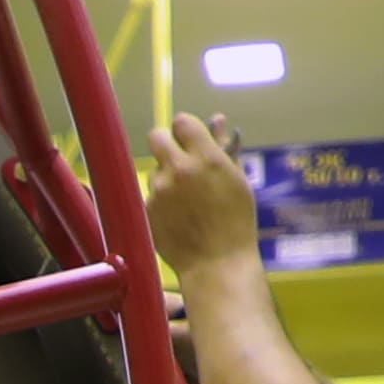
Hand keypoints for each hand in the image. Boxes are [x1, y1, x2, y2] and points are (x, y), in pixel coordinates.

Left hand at [145, 111, 261, 276]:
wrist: (217, 263)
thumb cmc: (235, 222)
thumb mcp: (237, 180)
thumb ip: (224, 148)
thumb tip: (218, 119)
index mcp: (206, 158)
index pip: (182, 121)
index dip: (186, 130)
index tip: (191, 141)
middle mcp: (178, 169)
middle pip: (156, 136)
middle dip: (166, 143)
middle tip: (177, 159)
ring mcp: (159, 190)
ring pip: (155, 170)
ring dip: (166, 179)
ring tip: (185, 202)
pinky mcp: (146, 209)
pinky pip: (149, 195)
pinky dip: (160, 202)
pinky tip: (176, 217)